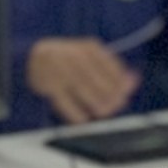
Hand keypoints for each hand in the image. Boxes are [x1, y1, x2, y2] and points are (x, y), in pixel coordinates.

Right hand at [24, 37, 138, 126]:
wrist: (33, 57)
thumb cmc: (69, 60)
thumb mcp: (91, 59)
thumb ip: (112, 70)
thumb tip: (134, 82)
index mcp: (88, 48)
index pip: (110, 65)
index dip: (119, 82)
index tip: (125, 95)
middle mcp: (74, 55)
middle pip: (97, 78)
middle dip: (109, 95)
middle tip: (116, 106)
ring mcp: (60, 69)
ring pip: (82, 88)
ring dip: (95, 103)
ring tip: (104, 113)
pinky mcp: (48, 83)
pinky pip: (64, 100)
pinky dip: (74, 112)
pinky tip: (83, 119)